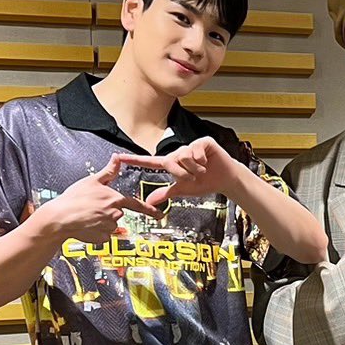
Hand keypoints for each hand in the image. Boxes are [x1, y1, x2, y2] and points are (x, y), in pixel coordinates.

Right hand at [49, 157, 157, 243]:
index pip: (136, 204)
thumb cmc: (74, 199)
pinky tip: (85, 226)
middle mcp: (115, 214)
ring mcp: (109, 227)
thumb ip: (108, 172)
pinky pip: (102, 235)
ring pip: (109, 225)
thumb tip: (117, 158)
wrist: (60, 218)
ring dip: (100, 222)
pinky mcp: (102, 238)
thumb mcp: (92, 181)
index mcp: (115, 199)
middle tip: (91, 208)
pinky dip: (95, 232)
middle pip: (117, 213)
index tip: (160, 214)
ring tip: (86, 216)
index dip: (150, 209)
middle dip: (107, 212)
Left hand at [114, 137, 233, 207]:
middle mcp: (179, 152)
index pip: (150, 161)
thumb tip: (149, 202)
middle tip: (194, 177)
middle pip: (170, 161)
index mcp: (173, 163)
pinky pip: (195, 151)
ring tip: (202, 169)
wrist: (226, 180)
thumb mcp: (184, 190)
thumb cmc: (205, 183)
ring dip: (194, 168)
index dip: (134, 160)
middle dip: (182, 174)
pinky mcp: (202, 142)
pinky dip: (202, 160)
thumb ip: (166, 193)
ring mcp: (190, 146)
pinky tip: (208, 161)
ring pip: (183, 157)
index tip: (119, 157)